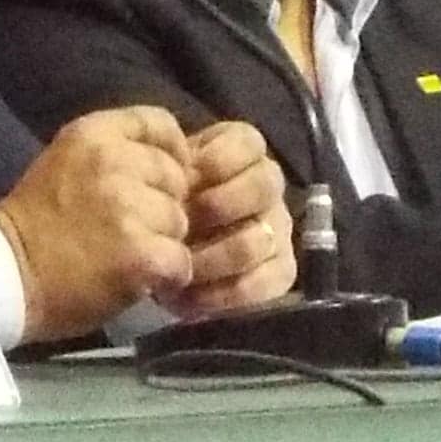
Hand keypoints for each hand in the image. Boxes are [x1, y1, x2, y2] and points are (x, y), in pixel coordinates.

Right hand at [0, 108, 202, 342]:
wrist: (4, 278)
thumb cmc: (35, 225)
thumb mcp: (67, 163)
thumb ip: (115, 154)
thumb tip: (173, 164)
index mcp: (92, 134)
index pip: (159, 123)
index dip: (173, 151)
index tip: (162, 179)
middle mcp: (112, 162)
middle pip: (175, 176)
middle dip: (163, 205)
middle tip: (134, 229)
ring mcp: (128, 207)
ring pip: (179, 221)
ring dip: (164, 243)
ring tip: (131, 257)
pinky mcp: (139, 252)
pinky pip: (180, 261)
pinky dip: (168, 277)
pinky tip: (144, 281)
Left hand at [170, 118, 295, 315]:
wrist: (159, 257)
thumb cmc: (158, 209)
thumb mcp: (158, 183)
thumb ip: (170, 172)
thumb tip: (177, 178)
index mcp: (241, 155)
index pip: (249, 143)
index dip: (219, 159)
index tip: (187, 177)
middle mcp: (267, 188)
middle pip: (264, 185)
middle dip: (220, 205)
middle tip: (182, 224)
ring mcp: (278, 228)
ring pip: (258, 239)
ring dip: (211, 258)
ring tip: (177, 268)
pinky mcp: (282, 269)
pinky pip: (267, 280)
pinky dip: (225, 293)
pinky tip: (191, 298)